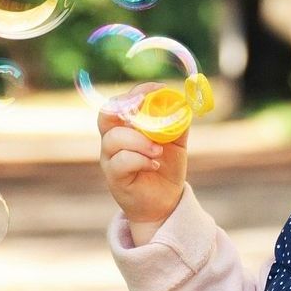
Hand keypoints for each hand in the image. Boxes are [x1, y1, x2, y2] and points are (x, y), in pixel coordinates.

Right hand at [98, 82, 187, 222]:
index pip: (121, 102)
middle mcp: (113, 140)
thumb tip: (184, 102)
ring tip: (158, 150)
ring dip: (140, 140)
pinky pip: (121, 161)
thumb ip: (178, 122)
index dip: (137, 92)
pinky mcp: (114, 177)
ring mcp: (110, 159)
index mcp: (126, 126)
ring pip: (114, 139)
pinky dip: (140, 159)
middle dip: (126, 107)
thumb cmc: (166, 168)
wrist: (165, 201)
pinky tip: (154, 164)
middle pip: (106, 115)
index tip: (158, 89)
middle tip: (146, 108)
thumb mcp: (176, 142)